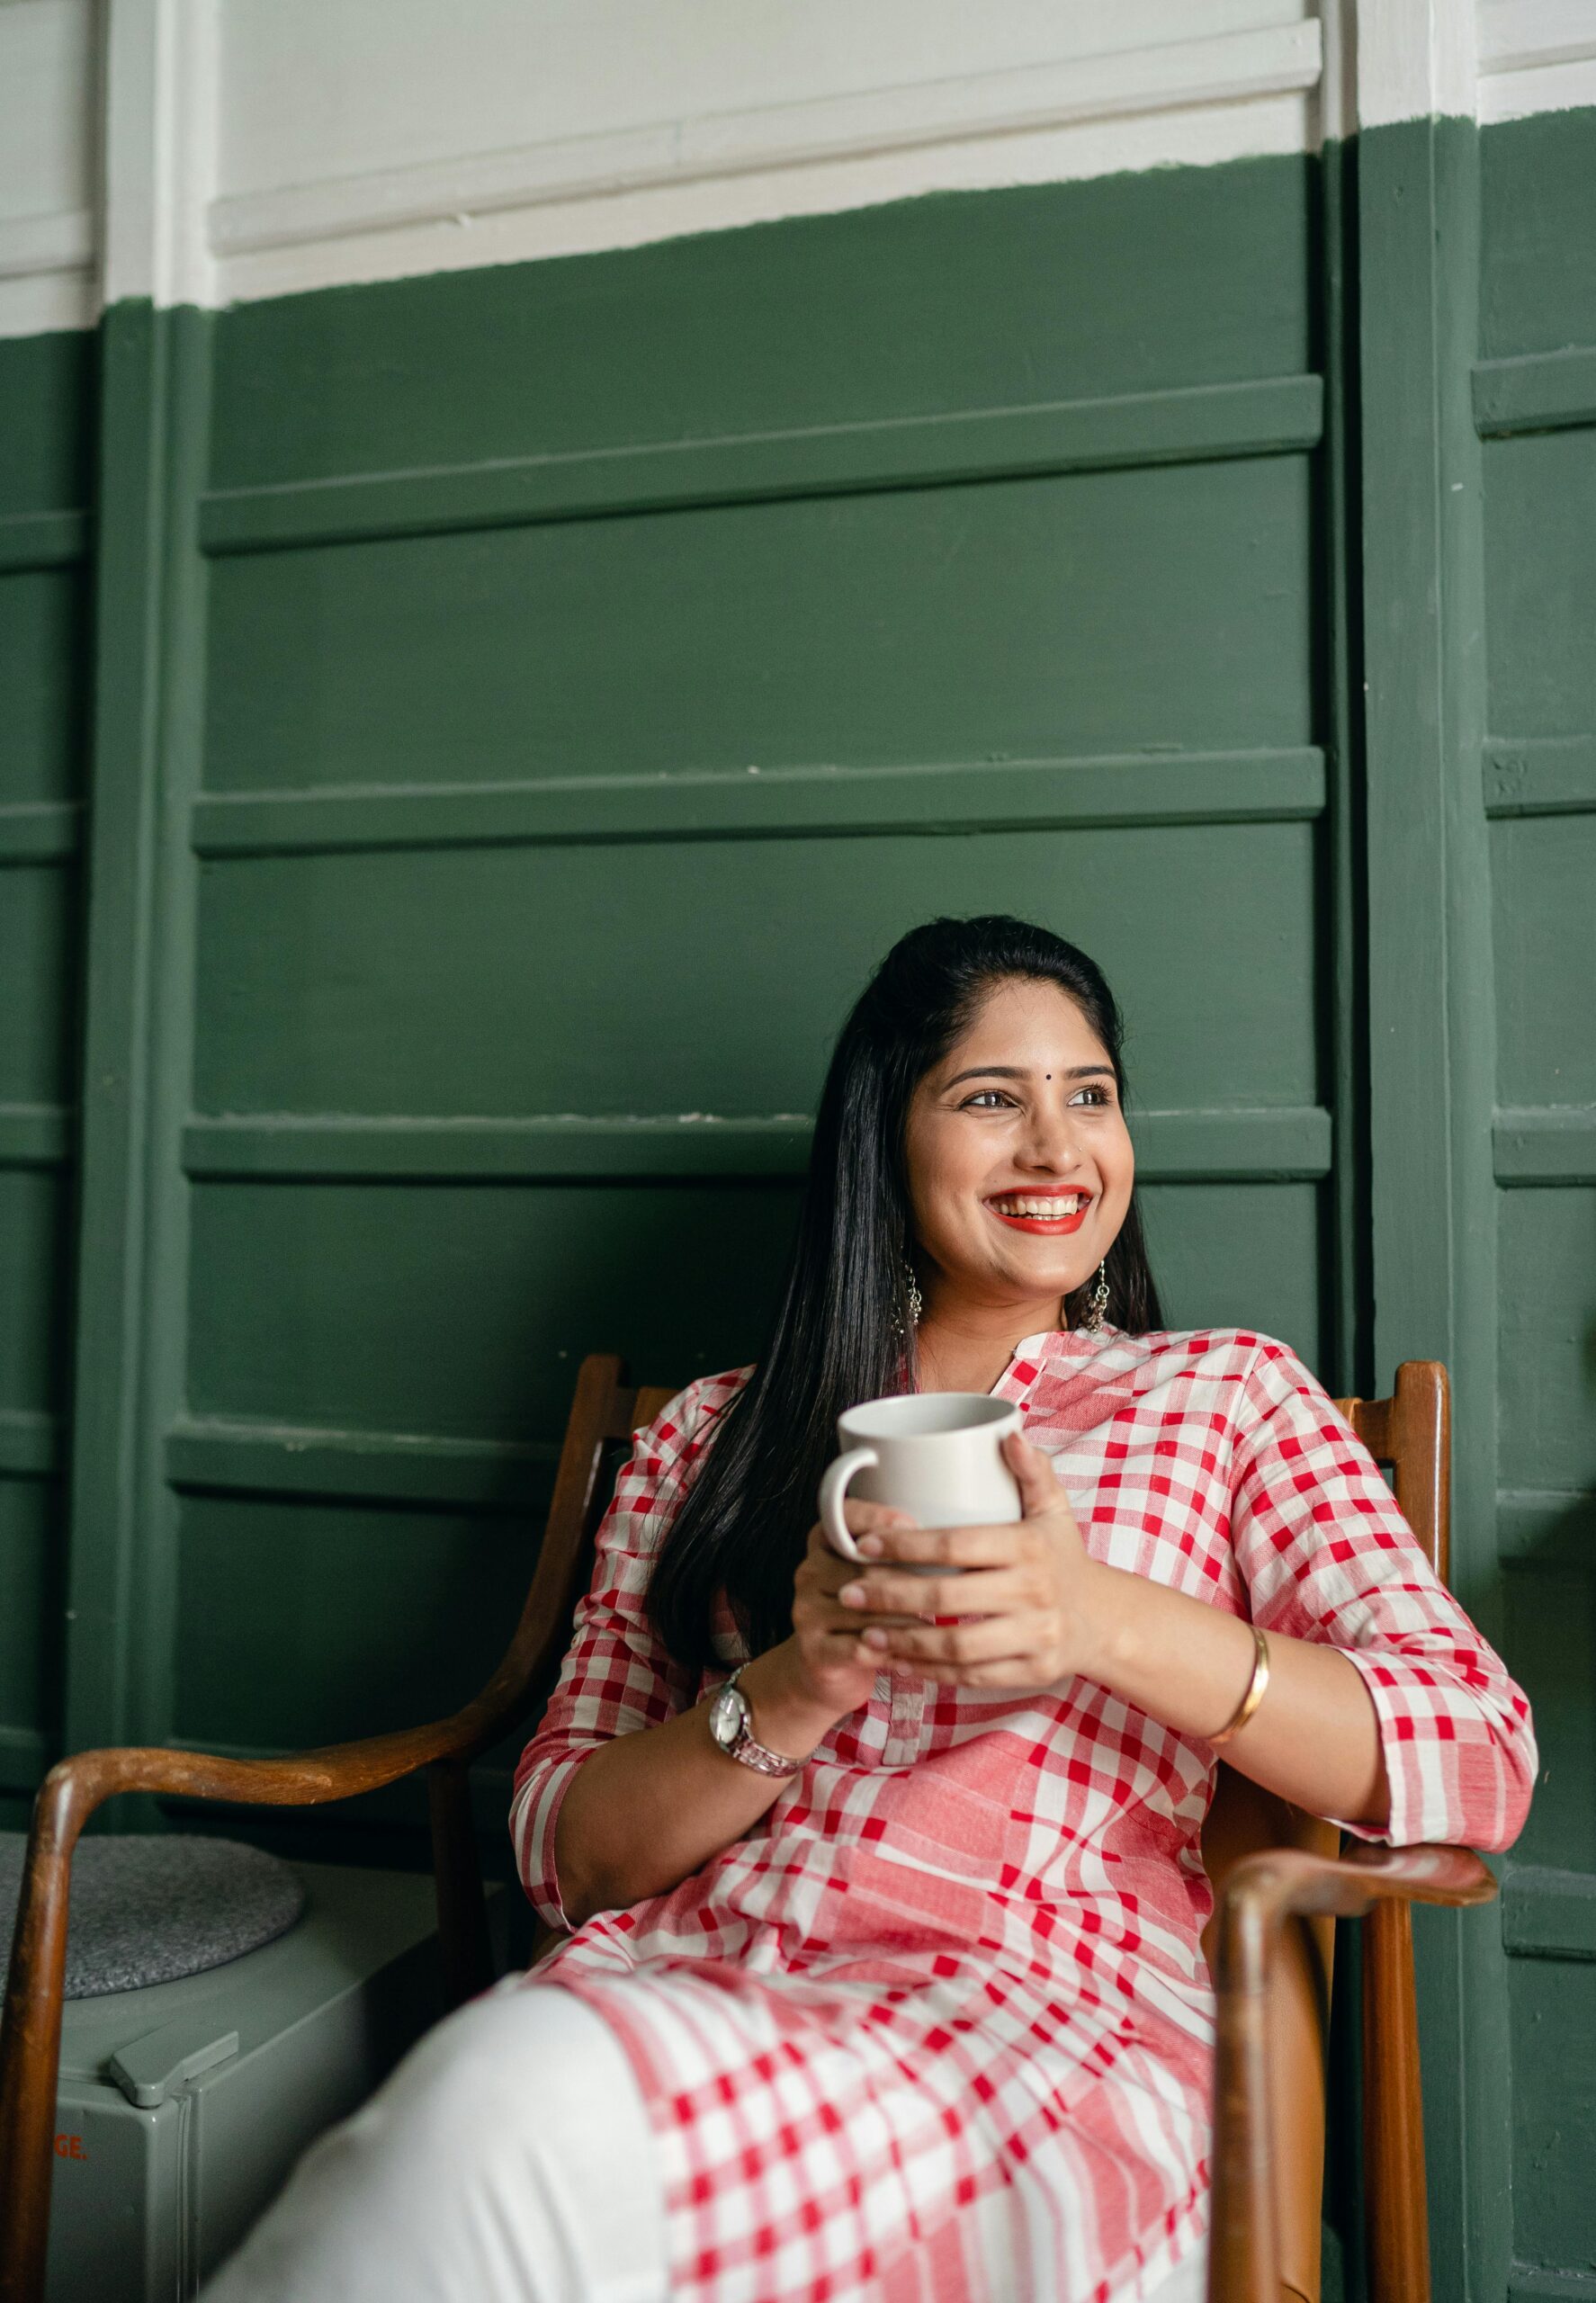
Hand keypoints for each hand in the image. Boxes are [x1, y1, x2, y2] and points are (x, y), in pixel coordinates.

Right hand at [775, 1499, 932, 1721]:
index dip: (877, 1517)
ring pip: (866, 1611)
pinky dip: (891, 1650)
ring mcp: (807, 1611)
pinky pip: (859, 1647)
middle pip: (864, 1568)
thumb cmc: (863, 1613)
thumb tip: (946, 1541)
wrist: (824, 1668)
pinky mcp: (813, 1650)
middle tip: (949, 1589)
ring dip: (907, 1620)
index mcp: (823, 1542)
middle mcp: (809, 1572)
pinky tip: (914, 1655)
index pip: (843, 1517)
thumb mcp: (873, 1573)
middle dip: (910, 1580)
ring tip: (941, 1627)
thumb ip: (897, 1552)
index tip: (914, 1525)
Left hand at [832, 1431, 1104, 1688]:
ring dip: (903, 1643)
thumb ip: (1032, 1471)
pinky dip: (931, 1674)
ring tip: (864, 1633)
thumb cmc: (1062, 1557)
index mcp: (1029, 1546)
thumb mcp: (1054, 1510)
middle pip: (946, 1597)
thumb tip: (1010, 1432)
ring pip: (956, 1647)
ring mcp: (1034, 1636)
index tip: (862, 1544)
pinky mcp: (1032, 1672)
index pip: (955, 1544)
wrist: (1103, 1620)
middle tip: (848, 1592)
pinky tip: (899, 1663)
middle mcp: (1033, 1592)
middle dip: (889, 1596)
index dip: (904, 1544)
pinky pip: (972, 1678)